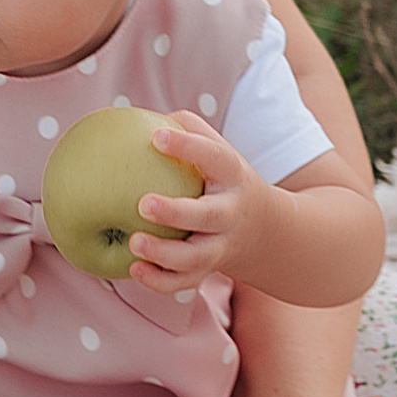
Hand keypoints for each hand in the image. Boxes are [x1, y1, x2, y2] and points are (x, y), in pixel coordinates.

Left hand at [129, 113, 262, 297]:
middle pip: (208, 217)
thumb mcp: (218, 151)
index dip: (188, 146)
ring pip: (196, 257)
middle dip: (176, 212)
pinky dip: (160, 280)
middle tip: (142, 203)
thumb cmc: (222, 180)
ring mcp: (220, 246)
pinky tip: (133, 268)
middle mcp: (230, 213)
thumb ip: (186, 129)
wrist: (263, 230)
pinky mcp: (208, 270)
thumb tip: (138, 115)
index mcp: (232, 176)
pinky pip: (184, 282)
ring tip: (133, 242)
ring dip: (165, 253)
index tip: (157, 138)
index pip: (215, 157)